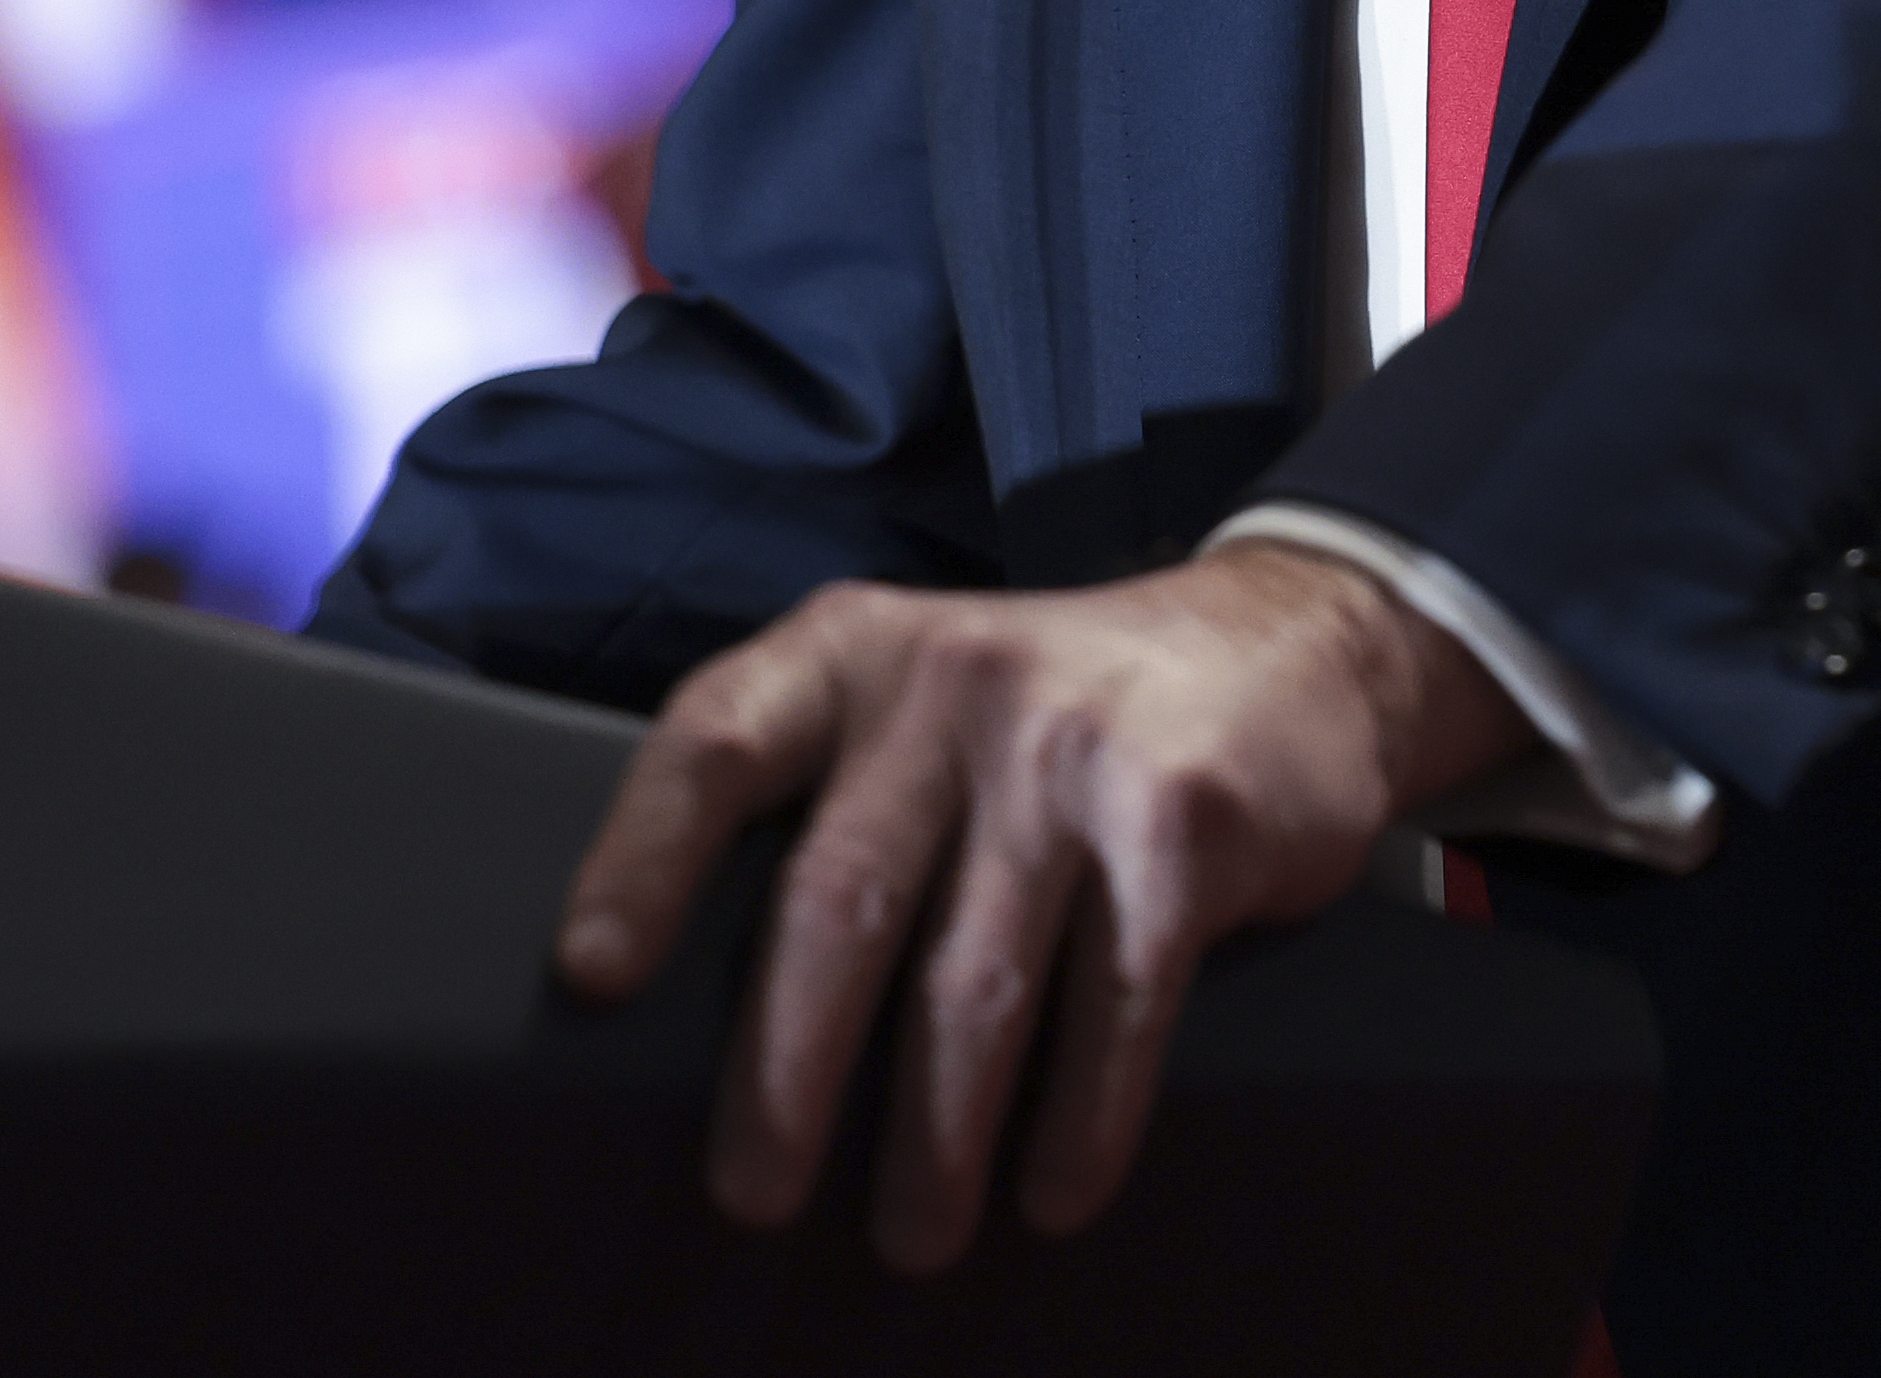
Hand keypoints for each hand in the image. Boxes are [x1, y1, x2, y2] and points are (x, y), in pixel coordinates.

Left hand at [554, 543, 1530, 1268]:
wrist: (1291, 643)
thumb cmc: (1053, 712)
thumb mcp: (923, 693)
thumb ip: (825, 793)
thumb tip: (687, 1008)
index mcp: (855, 652)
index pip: (715, 738)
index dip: (641, 858)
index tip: (590, 977)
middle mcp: (953, 683)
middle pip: (837, 902)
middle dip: (785, 1076)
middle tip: (753, 1197)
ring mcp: (1074, 750)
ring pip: (973, 984)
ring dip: (934, 1141)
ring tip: (911, 1238)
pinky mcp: (1184, 825)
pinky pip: (1114, 1008)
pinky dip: (1079, 1123)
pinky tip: (1053, 1191)